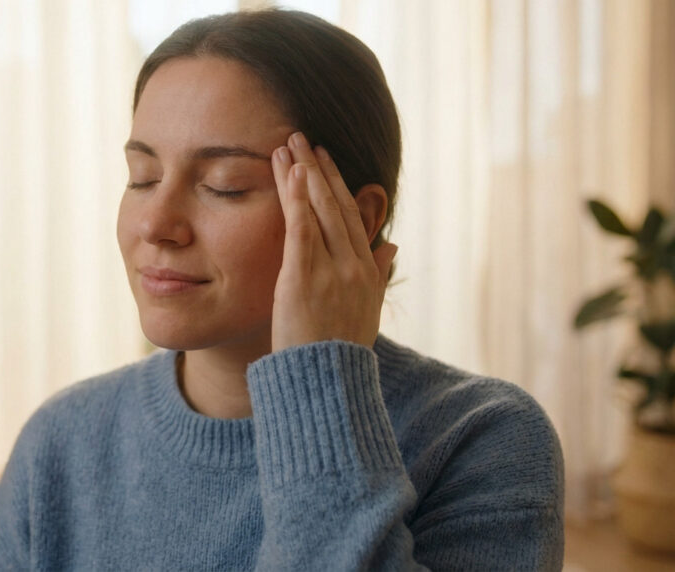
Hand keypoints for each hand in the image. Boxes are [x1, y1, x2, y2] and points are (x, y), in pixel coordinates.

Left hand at [270, 132, 397, 351]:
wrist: (328, 385)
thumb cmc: (339, 354)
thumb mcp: (366, 312)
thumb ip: (377, 276)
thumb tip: (392, 247)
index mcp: (366, 273)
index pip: (352, 219)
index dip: (338, 186)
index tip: (324, 162)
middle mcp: (353, 265)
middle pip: (337, 206)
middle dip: (320, 169)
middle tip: (303, 138)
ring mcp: (331, 269)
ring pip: (319, 209)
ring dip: (303, 173)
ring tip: (288, 144)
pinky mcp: (304, 276)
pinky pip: (303, 227)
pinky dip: (299, 196)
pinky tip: (293, 171)